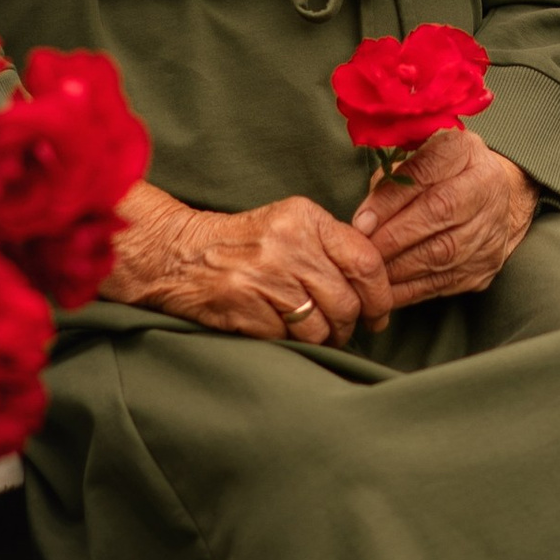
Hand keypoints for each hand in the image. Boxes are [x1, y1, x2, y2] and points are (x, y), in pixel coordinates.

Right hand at [105, 180, 389, 346]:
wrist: (178, 254)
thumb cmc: (243, 244)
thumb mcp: (289, 226)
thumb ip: (331, 246)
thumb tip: (377, 287)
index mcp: (305, 217)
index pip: (365, 261)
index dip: (380, 297)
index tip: (378, 314)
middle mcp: (288, 244)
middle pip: (346, 302)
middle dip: (349, 325)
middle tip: (341, 330)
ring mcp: (264, 276)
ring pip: (320, 327)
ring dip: (321, 339)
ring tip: (310, 333)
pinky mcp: (244, 307)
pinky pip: (287, 339)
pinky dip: (288, 341)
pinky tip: (278, 329)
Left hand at [353, 125, 536, 309]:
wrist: (492, 198)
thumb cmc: (439, 174)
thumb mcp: (414, 158)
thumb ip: (392, 180)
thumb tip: (363, 220)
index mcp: (465, 150)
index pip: (425, 173)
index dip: (390, 201)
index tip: (361, 222)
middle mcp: (487, 187)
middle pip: (438, 214)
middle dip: (393, 237)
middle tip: (362, 252)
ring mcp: (491, 229)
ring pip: (443, 254)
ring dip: (399, 267)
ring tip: (370, 273)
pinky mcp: (486, 265)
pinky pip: (445, 282)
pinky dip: (411, 289)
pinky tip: (387, 290)